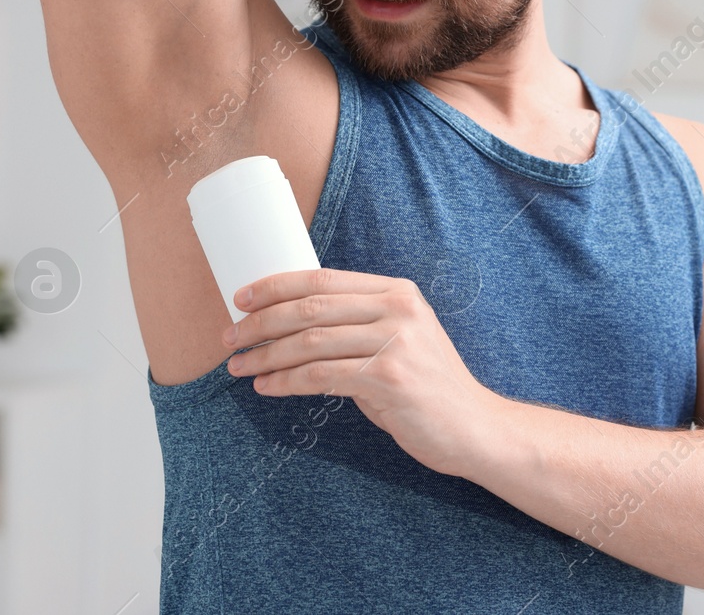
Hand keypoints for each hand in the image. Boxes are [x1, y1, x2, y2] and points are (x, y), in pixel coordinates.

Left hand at [223, 268, 502, 477]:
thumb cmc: (427, 386)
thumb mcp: (400, 339)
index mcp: (397, 292)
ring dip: (266, 355)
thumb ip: (359, 324)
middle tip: (230, 338)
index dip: (276, 286)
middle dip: (261, 322)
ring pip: (310, 342)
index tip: (241, 298)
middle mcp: (398, 310)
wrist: (473, 426)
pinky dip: (286, 381)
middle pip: (311, 307)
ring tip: (239, 366)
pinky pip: (321, 376)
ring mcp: (396, 343)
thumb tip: (293, 322)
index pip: (323, 277)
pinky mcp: (390, 378)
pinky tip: (266, 387)